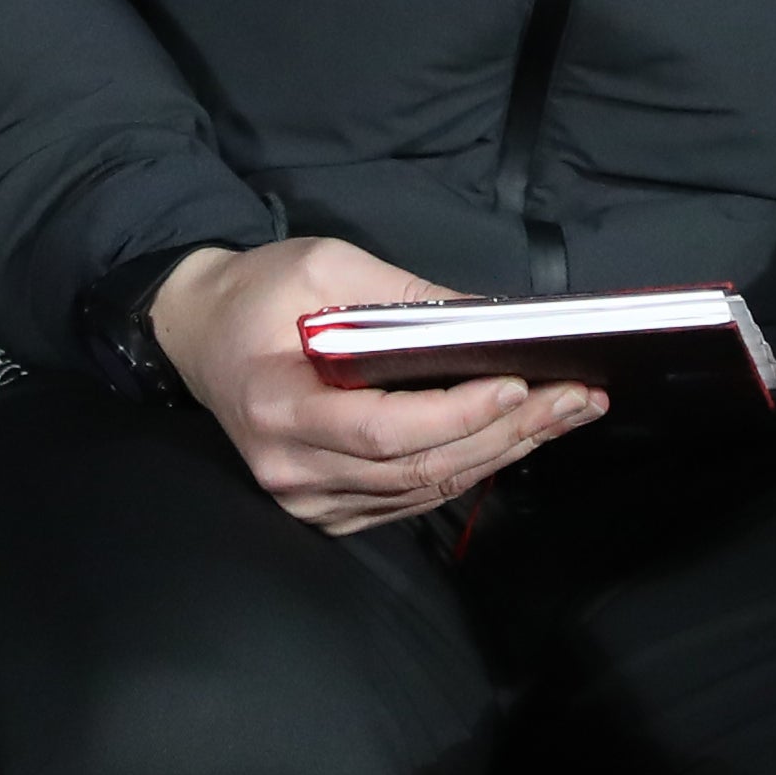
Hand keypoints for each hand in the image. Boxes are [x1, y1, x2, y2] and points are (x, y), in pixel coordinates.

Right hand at [145, 236, 605, 534]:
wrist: (198, 334)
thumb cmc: (259, 293)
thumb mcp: (323, 266)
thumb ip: (403, 296)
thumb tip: (492, 321)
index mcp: (281, 407)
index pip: (384, 428)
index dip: (458, 413)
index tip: (521, 384)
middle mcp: (291, 468)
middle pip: (418, 466)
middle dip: (508, 432)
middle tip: (577, 398)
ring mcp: (307, 499)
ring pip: (423, 490)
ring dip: (503, 452)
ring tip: (565, 414)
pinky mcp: (325, 509)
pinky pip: (410, 500)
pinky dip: (468, 467)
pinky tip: (515, 437)